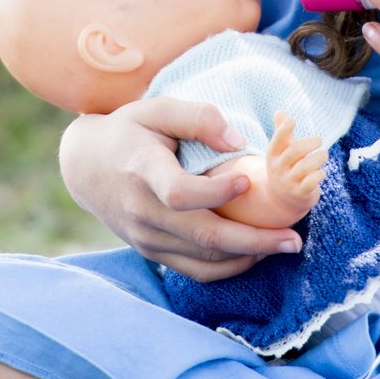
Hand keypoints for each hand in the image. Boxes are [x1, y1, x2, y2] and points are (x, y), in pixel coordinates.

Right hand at [58, 95, 301, 281]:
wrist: (85, 167)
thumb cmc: (129, 131)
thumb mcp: (156, 108)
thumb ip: (198, 117)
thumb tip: (239, 141)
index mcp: (143, 170)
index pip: (179, 193)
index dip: (216, 192)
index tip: (249, 178)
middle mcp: (142, 211)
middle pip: (202, 236)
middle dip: (254, 240)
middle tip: (294, 238)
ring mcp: (145, 237)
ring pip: (203, 260)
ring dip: (248, 256)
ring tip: (284, 245)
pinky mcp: (151, 252)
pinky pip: (194, 270)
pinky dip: (228, 268)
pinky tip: (254, 254)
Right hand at [263, 111, 327, 213]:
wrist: (280, 199)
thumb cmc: (285, 167)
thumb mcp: (281, 151)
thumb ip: (282, 132)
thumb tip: (280, 111)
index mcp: (273, 155)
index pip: (277, 140)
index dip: (284, 129)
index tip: (292, 120)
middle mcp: (278, 168)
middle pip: (294, 151)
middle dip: (309, 143)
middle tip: (319, 140)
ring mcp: (288, 182)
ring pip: (305, 166)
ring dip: (319, 158)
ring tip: (324, 155)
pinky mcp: (300, 193)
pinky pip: (311, 182)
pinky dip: (319, 174)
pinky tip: (321, 172)